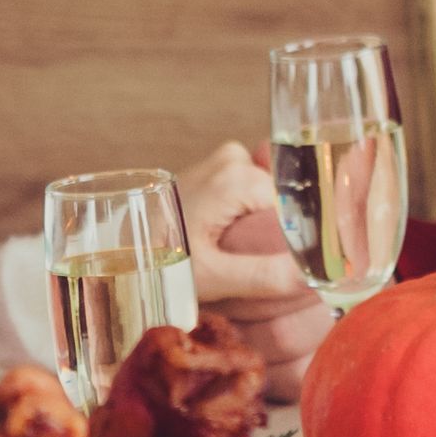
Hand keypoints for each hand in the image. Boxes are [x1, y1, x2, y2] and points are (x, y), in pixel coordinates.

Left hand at [176, 145, 338, 390]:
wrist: (118, 246)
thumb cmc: (157, 261)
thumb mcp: (213, 277)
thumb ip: (264, 275)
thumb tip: (316, 277)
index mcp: (238, 178)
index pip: (302, 204)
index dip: (312, 235)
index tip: (317, 267)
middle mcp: (235, 159)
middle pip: (291, 196)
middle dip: (293, 230)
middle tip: (284, 267)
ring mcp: (227, 159)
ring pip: (276, 193)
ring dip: (274, 223)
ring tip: (260, 255)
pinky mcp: (219, 168)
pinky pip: (257, 190)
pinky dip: (259, 213)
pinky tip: (246, 238)